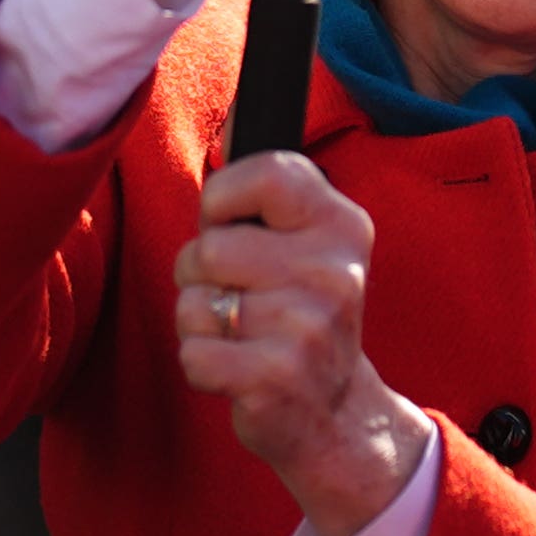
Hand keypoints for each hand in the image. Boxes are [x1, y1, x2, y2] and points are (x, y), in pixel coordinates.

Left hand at [174, 147, 425, 535]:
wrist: (335, 414)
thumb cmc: (298, 314)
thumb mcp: (306, 243)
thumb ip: (265, 193)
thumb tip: (229, 121)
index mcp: (343, 226)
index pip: (268, 173)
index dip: (224, 198)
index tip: (229, 225)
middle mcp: (334, 272)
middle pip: (209, 247)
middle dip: (201, 275)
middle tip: (239, 298)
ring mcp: (308, 327)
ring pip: (194, 302)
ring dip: (199, 324)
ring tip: (241, 336)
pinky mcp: (277, 377)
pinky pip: (193, 354)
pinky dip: (200, 365)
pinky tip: (237, 371)